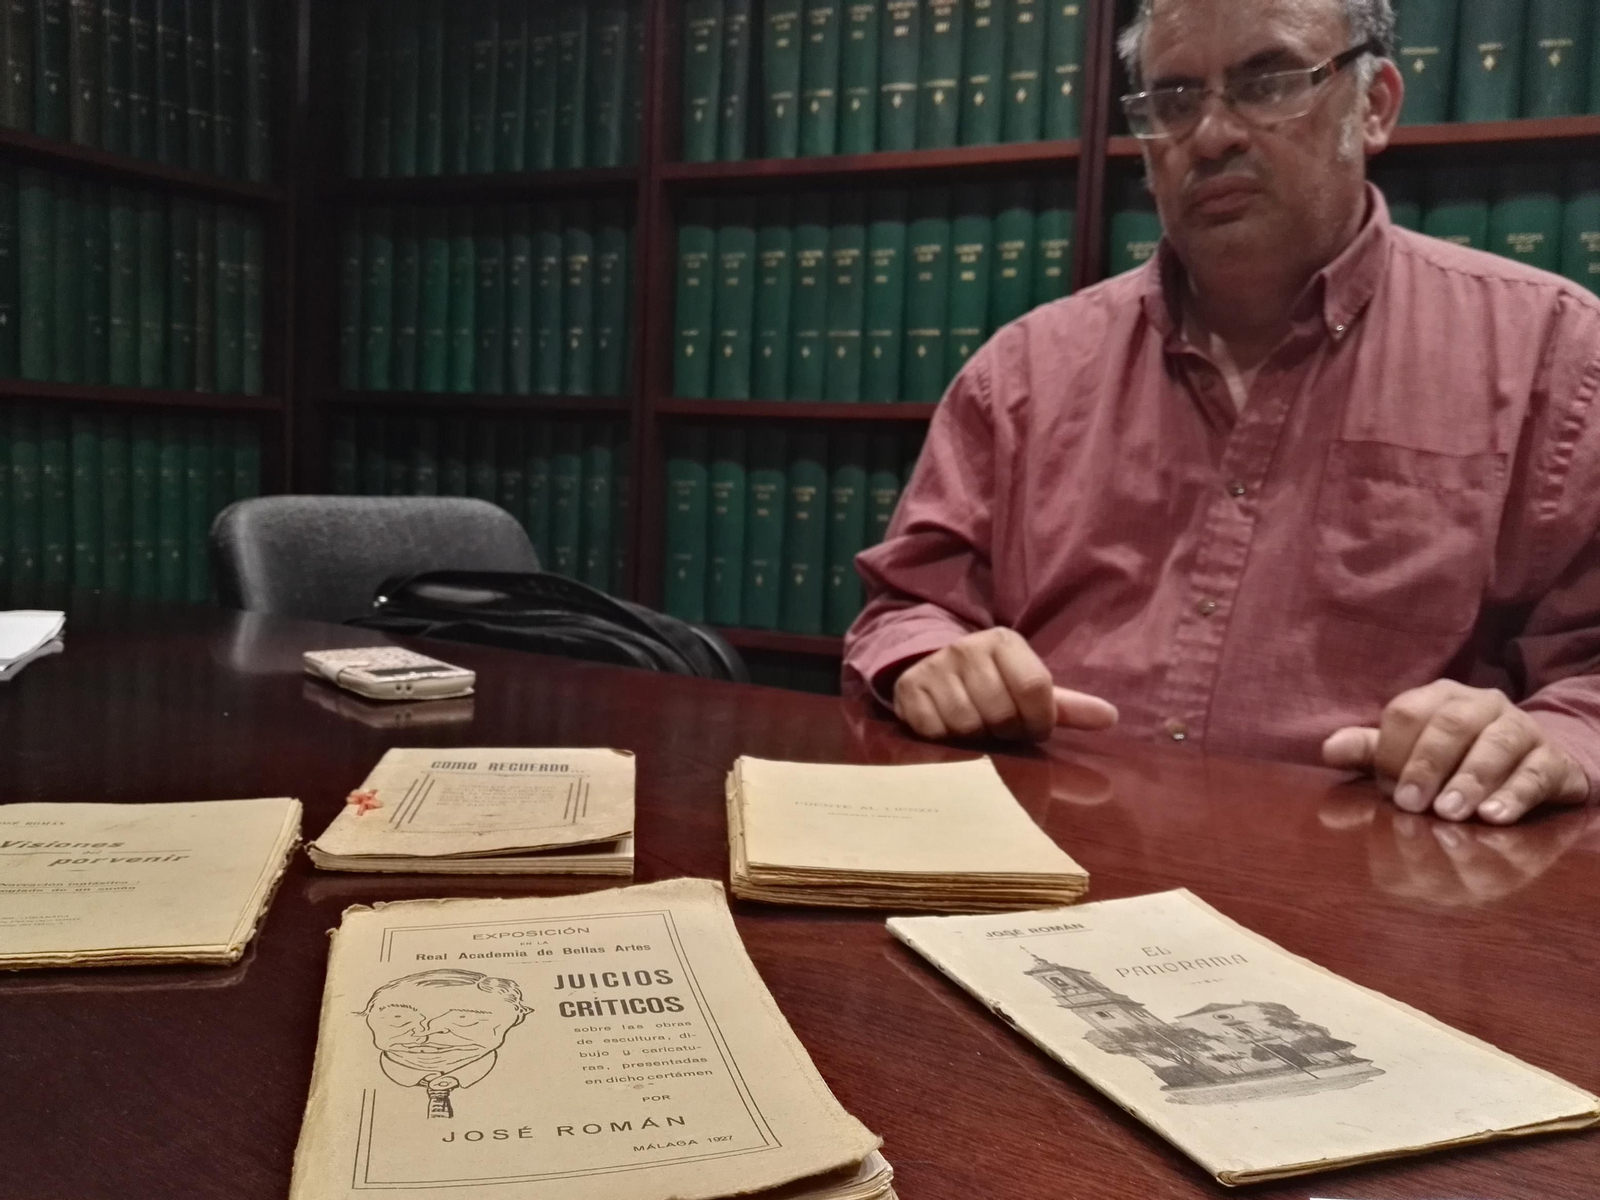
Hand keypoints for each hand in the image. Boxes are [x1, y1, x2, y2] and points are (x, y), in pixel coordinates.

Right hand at [892, 629, 1118, 741]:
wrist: (931, 666)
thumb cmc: (991, 682)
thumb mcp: (1028, 685)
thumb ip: (1067, 705)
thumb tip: (1111, 717)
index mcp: (1004, 642)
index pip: (1035, 688)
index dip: (1040, 720)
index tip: (1035, 727)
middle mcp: (967, 648)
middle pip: (1001, 712)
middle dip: (1007, 731)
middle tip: (1002, 728)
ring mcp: (934, 668)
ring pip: (967, 724)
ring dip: (976, 737)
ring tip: (977, 727)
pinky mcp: (908, 690)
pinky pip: (934, 731)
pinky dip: (945, 739)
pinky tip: (950, 728)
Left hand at [1321, 681, 1589, 824]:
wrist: (1529, 764)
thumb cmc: (1455, 759)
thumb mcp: (1410, 752)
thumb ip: (1372, 751)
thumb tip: (1328, 750)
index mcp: (1439, 697)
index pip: (1407, 712)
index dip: (1392, 752)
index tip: (1388, 792)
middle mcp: (1482, 704)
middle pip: (1451, 724)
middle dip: (1427, 764)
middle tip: (1412, 805)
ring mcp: (1522, 729)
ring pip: (1498, 743)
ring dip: (1470, 779)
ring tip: (1450, 812)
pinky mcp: (1552, 761)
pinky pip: (1536, 773)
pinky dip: (1514, 794)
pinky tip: (1494, 816)